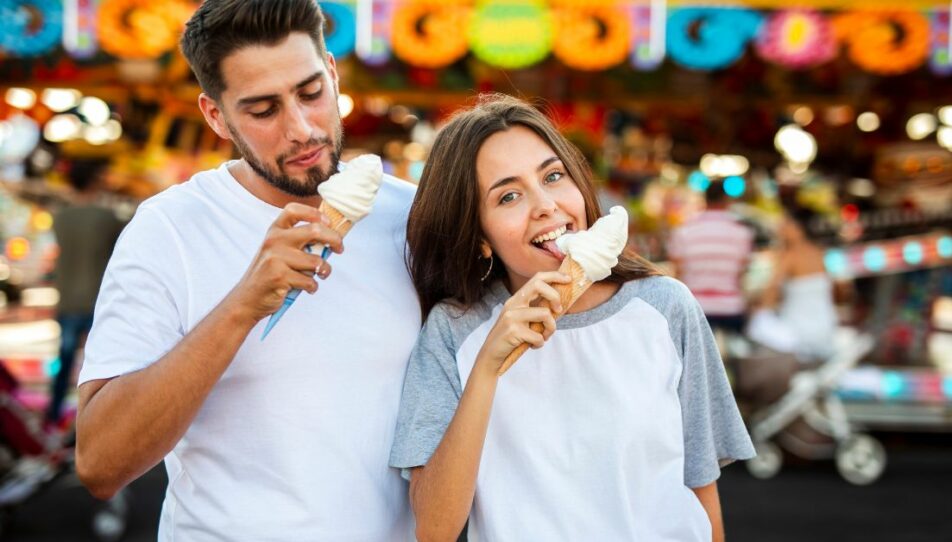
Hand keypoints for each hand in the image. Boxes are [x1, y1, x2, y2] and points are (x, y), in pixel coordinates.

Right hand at [226, 202, 343, 323]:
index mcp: (275, 231)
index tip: (328, 223)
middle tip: (339, 249)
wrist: (248, 298)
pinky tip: (307, 288)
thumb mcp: (278, 250)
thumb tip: (331, 236)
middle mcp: (274, 240)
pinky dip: (313, 287)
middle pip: (315, 231)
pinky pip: (310, 281)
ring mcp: (276, 258)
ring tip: (320, 275)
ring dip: (324, 271)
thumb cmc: (270, 273)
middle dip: (334, 240)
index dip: (315, 213)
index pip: (294, 209)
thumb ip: (298, 241)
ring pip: (316, 261)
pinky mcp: (279, 277)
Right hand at [475, 271, 570, 375]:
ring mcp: (512, 316)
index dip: (554, 276)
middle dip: (555, 296)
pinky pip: (538, 336)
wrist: (491, 354)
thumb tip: (560, 305)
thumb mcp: (523, 320)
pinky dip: (540, 343)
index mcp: (517, 299)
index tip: (568, 279)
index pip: (537, 278)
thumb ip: (536, 310)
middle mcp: (513, 304)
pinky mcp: (513, 331)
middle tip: (559, 310)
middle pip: (538, 285)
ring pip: (545, 313)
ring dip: (551, 329)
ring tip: (543, 337)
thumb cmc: (512, 338)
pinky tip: (532, 346)